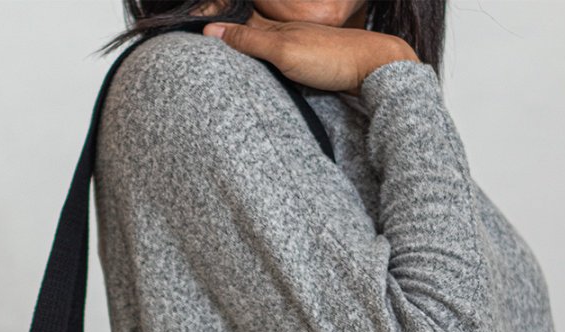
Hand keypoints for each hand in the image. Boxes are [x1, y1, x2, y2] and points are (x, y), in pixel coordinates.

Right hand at [202, 10, 418, 95]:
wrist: (373, 68)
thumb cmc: (331, 58)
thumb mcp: (284, 50)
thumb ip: (249, 41)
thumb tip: (211, 30)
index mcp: (274, 28)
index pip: (236, 25)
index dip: (215, 27)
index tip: (191, 32)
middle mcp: (284, 35)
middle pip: (247, 35)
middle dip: (226, 38)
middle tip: (199, 44)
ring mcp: (296, 50)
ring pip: (262, 49)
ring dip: (244, 52)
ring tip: (221, 57)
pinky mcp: (308, 66)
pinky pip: (276, 63)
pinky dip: (263, 65)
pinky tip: (259, 73)